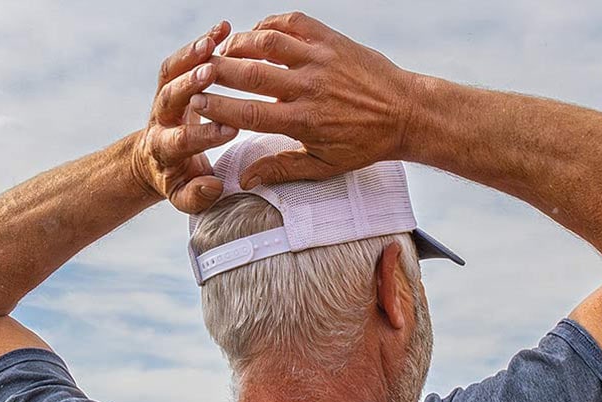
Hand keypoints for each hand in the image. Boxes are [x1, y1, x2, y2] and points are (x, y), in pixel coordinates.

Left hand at [131, 21, 239, 213]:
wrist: (153, 160)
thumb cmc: (176, 180)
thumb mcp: (183, 198)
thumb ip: (196, 197)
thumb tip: (213, 186)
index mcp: (164, 149)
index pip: (182, 140)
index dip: (204, 134)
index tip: (230, 129)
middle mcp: (160, 119)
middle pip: (169, 97)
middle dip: (189, 84)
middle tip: (211, 72)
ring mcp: (163, 97)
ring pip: (171, 71)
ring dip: (191, 54)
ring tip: (215, 39)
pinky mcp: (170, 81)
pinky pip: (181, 58)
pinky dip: (201, 42)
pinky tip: (222, 28)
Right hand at [191, 12, 415, 187]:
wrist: (405, 113)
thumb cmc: (364, 144)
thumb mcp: (324, 165)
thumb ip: (282, 169)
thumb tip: (245, 179)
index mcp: (304, 121)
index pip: (250, 113)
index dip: (218, 108)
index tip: (196, 104)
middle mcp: (310, 87)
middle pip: (251, 74)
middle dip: (218, 71)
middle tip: (197, 72)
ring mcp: (321, 59)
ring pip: (267, 41)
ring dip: (239, 44)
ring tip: (222, 51)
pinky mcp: (331, 40)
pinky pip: (292, 22)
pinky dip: (269, 23)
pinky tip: (255, 32)